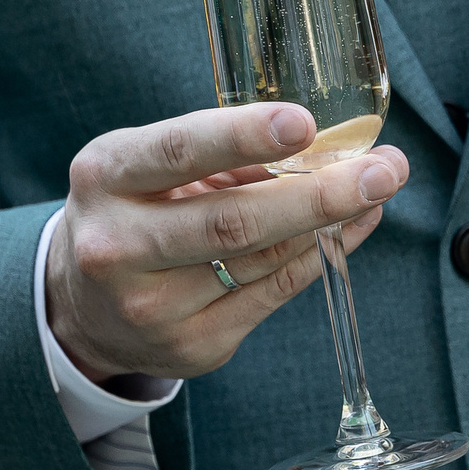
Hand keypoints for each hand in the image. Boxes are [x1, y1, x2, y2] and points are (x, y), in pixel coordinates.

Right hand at [47, 102, 407, 383]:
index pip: (178, 152)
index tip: (304, 123)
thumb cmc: (134, 213)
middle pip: (234, 222)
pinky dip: (317, 258)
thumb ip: (223, 155)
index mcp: (106, 177)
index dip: (243, 137)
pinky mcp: (190, 346)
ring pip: (263, 259)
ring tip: (375, 189)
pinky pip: (272, 295)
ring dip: (331, 223)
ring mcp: (153, 305)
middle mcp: (119, 245)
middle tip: (384, 170)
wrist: (83, 307)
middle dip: (320, 194)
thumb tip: (329, 145)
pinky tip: (348, 230)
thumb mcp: (150, 168)